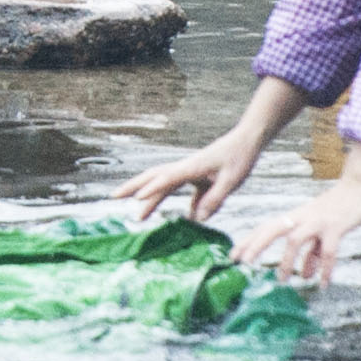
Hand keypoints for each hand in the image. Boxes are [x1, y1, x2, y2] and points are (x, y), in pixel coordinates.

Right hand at [116, 124, 273, 227]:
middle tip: (113, 197)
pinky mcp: (196, 175)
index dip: (152, 189)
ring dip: (145, 193)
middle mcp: (185, 167)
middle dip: (133, 186)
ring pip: (161, 180)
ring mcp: (188, 170)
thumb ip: (214, 199)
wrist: (247, 140)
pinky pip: (178, 188)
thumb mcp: (232, 181)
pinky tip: (182, 219)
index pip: (167, 178)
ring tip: (134, 210)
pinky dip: (173, 200)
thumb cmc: (240, 157)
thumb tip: (196, 220)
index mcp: (192, 167)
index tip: (136, 200)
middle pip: (154, 176)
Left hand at [233, 154, 360, 289]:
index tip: (233, 256)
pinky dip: (325, 269)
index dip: (249, 241)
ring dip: (287, 260)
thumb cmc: (335, 210)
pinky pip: (328, 251)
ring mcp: (317, 221)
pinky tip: (323, 284)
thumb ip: (311, 253)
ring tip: (283, 281)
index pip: (265, 227)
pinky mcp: (335, 227)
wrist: (357, 188)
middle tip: (244, 263)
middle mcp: (301, 217)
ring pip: (295, 239)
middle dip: (256, 245)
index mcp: (294, 217)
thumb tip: (305, 275)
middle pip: (272, 228)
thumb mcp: (318, 231)